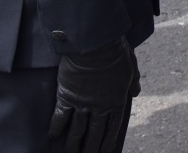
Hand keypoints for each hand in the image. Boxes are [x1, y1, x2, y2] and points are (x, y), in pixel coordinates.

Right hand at [48, 37, 137, 152]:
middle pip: (95, 133)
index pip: (113, 127)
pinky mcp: (66, 97)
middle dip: (90, 148)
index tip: (105, 151)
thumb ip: (133, 81)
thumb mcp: (131, 66)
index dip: (108, 140)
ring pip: (77, 130)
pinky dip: (56, 127)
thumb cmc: (116, 52)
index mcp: (116, 101)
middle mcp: (99, 107)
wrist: (95, 45)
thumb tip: (135, 91)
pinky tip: (52, 136)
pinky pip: (60, 117)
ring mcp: (82, 104)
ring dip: (73, 144)